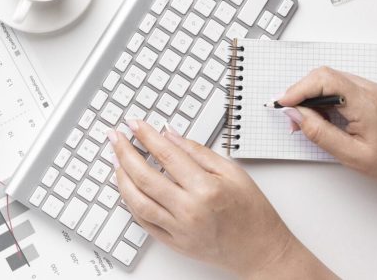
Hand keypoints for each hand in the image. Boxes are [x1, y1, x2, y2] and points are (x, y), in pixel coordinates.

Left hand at [109, 121, 332, 277]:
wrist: (261, 252)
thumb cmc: (252, 212)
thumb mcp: (234, 173)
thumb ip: (198, 151)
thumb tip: (169, 134)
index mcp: (206, 188)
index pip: (166, 154)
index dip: (146, 135)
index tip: (133, 124)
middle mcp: (189, 210)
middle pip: (144, 176)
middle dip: (124, 152)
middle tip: (115, 137)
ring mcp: (179, 229)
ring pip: (137, 201)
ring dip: (121, 177)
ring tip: (116, 160)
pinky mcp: (174, 243)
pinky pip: (143, 221)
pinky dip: (130, 202)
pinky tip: (127, 187)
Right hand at [277, 66, 376, 198]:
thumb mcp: (352, 156)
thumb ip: (320, 133)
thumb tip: (296, 115)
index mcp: (367, 104)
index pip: (324, 80)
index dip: (298, 89)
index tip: (283, 104)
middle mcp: (371, 91)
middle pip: (324, 76)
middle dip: (301, 92)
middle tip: (291, 115)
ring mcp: (373, 90)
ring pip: (331, 80)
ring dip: (312, 95)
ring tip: (306, 120)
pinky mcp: (372, 95)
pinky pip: (341, 87)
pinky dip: (325, 97)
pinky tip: (322, 116)